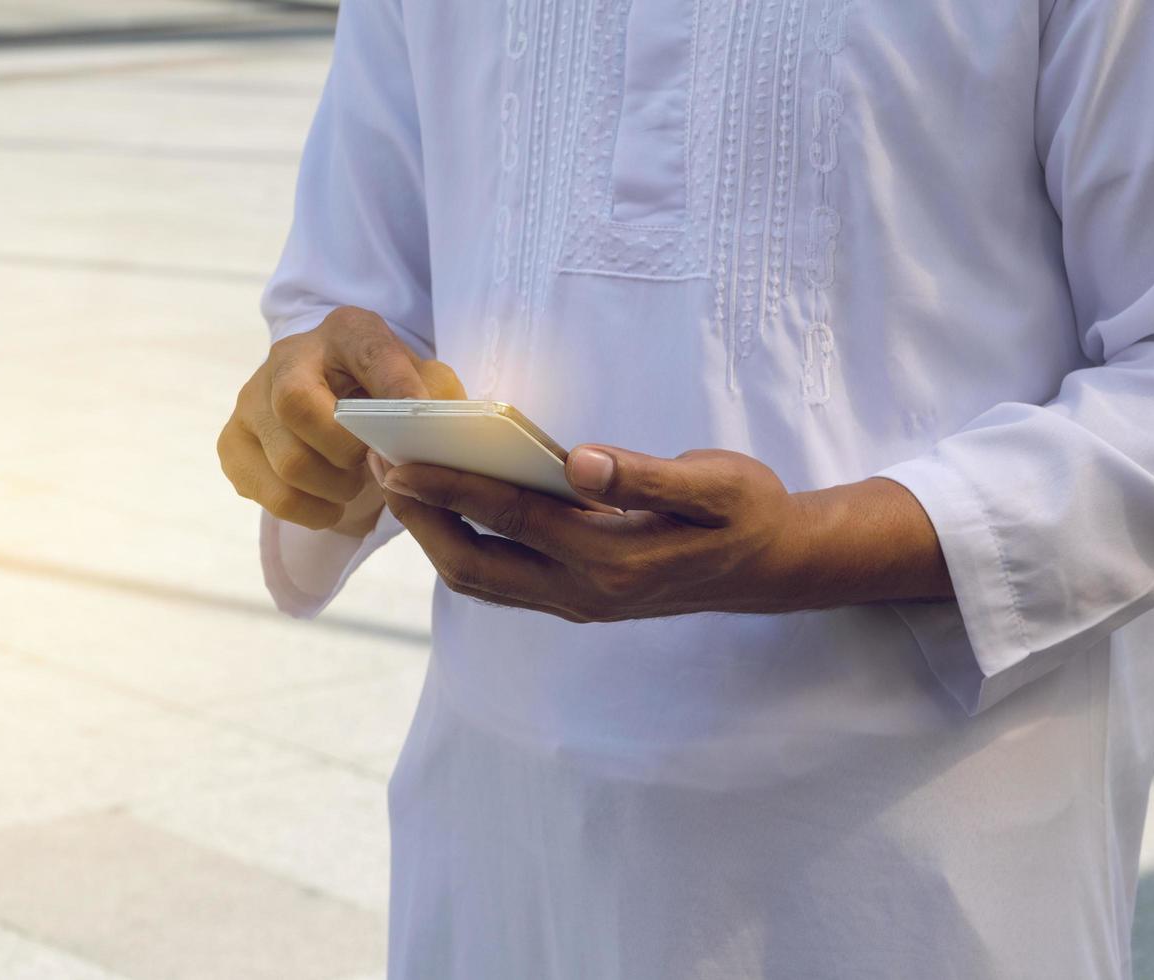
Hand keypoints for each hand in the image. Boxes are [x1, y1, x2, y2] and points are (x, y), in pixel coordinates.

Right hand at [219, 306, 464, 533]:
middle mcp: (287, 358)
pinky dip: (307, 510)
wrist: (334, 402)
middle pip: (298, 407)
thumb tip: (431, 428)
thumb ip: (433, 397)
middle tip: (370, 465)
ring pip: (288, 462)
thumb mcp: (419, 382)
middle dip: (346, 451)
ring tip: (353, 484)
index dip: (394, 384)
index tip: (416, 415)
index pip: (367, 350)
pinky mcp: (233, 442)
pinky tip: (329, 503)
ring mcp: (251, 400)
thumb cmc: (383, 395)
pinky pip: (268, 492)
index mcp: (344, 332)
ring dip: (333, 488)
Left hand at [374, 445, 953, 621]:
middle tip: (380, 467)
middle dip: (421, 519)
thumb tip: (580, 461)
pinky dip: (464, 547)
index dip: (450, 488)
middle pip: (475, 565)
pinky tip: (447, 508)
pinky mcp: (575, 600)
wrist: (774, 569)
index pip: (511, 518)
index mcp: (612, 559)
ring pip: (482, 580)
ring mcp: (577, 603)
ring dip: (435, 538)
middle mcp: (584, 592)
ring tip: (400, 485)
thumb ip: (645, 475)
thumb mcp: (714, 485)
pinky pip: (502, 580)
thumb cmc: (746, 513)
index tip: (398, 461)